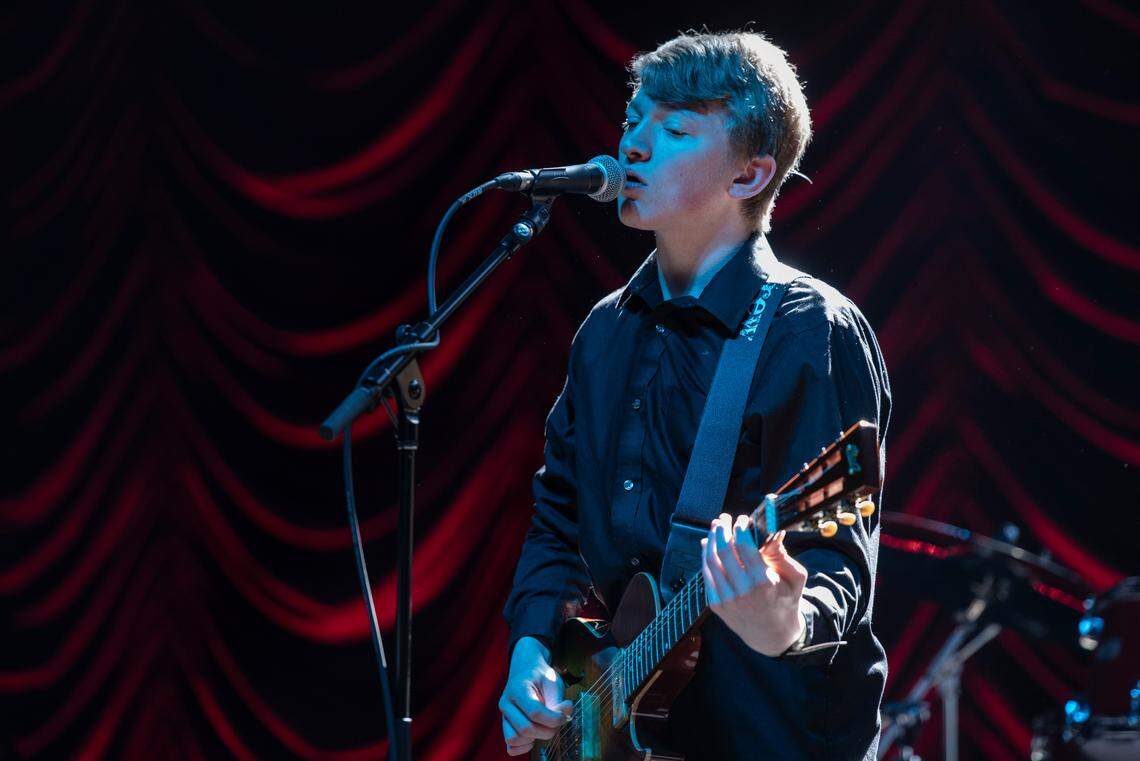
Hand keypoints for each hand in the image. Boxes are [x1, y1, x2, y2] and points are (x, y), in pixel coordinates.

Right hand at [499, 637, 572, 755]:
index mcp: (518, 689)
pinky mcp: (505, 726)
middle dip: (547, 730)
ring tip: (544, 728)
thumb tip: (566, 714)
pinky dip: (523, 747)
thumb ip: (558, 701)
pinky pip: (510, 746)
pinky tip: (534, 737)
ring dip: (535, 738)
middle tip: (557, 722)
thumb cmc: (540, 676)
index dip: (553, 718)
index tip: (564, 716)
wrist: (526, 671)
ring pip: (515, 738)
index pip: (535, 712)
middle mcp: (506, 703)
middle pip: (526, 728)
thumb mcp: (552, 682)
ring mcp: (504, 716)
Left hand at [701, 513, 807, 656]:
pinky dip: (704, 556)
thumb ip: (783, 555)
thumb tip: (773, 532)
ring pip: (710, 562)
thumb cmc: (785, 601)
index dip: (739, 529)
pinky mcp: (716, 604)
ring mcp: (726, 599)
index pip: (743, 547)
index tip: (741, 519)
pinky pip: (706, 575)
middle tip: (723, 518)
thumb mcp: (795, 578)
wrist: (772, 636)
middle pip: (723, 551)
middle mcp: (742, 591)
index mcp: (763, 583)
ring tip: (715, 526)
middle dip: (721, 530)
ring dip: (710, 540)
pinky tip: (707, 544)